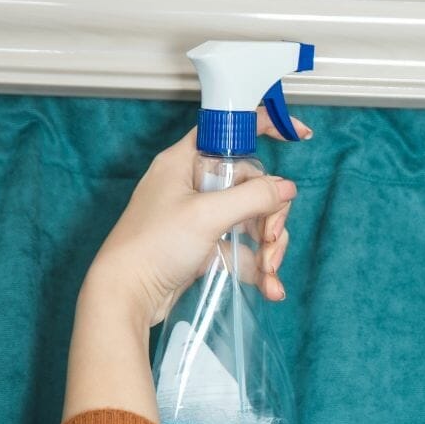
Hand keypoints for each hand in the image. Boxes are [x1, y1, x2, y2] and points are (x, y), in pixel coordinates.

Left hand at [85, 113, 309, 326]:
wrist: (126, 297)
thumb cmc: (151, 247)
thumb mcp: (207, 216)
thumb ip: (253, 197)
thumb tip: (286, 188)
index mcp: (185, 163)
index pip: (229, 131)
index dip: (264, 127)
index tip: (299, 134)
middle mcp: (194, 186)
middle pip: (252, 184)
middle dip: (270, 214)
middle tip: (269, 237)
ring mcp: (200, 218)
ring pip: (252, 219)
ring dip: (268, 246)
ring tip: (269, 270)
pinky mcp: (205, 247)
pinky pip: (243, 248)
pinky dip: (258, 266)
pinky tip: (270, 287)